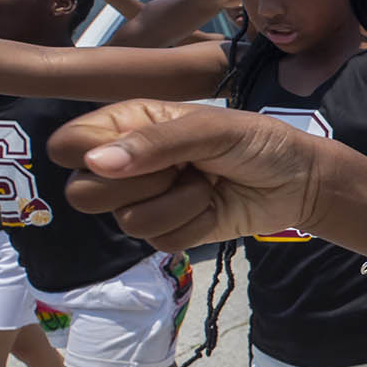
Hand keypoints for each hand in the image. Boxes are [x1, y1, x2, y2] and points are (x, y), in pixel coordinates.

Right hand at [51, 100, 328, 251]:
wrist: (298, 183)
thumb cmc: (258, 142)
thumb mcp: (213, 130)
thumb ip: (156, 143)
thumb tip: (95, 164)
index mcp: (128, 123)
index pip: (68, 145)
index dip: (88, 154)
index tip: (134, 153)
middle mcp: (127, 163)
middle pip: (83, 193)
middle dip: (138, 185)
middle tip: (180, 169)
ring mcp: (146, 200)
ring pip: (126, 221)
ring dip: (178, 205)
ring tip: (206, 184)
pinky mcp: (168, 231)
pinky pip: (159, 242)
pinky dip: (193, 226)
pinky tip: (213, 207)